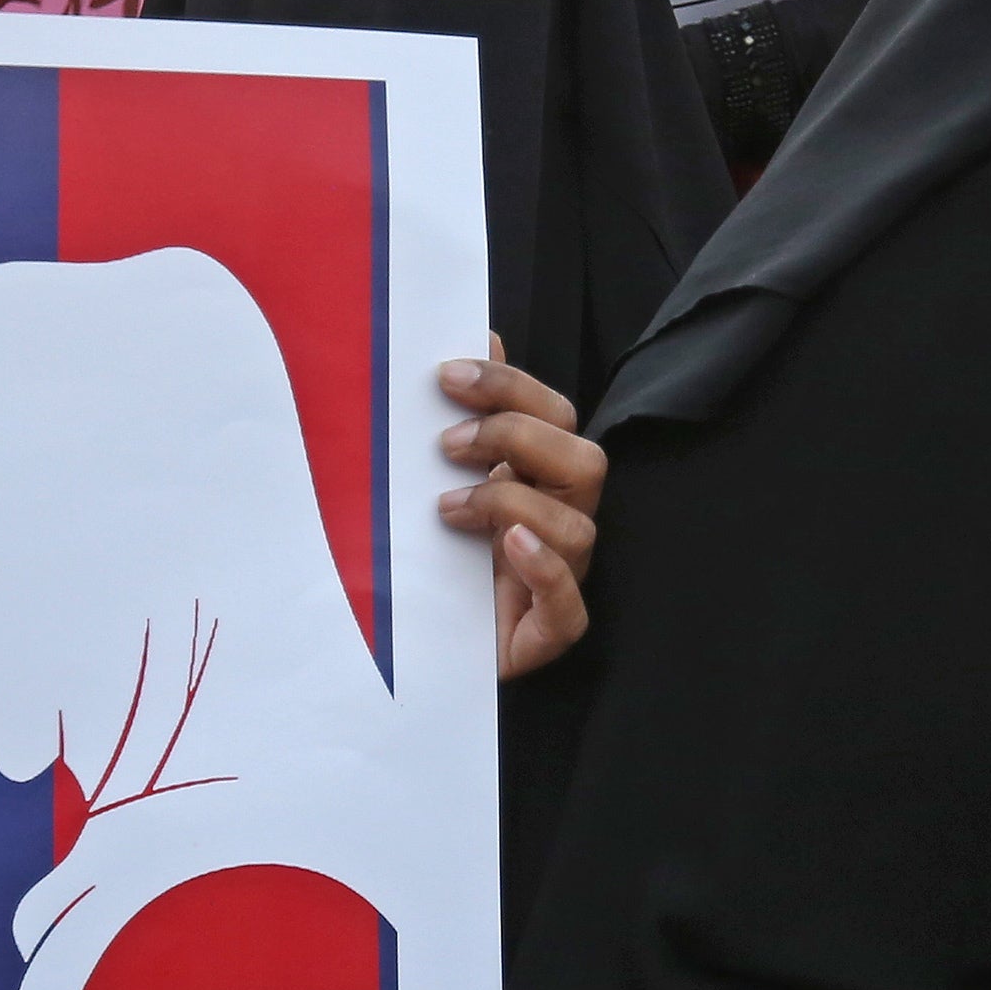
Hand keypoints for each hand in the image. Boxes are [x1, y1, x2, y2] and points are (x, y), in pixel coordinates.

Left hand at [437, 347, 601, 678]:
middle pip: (583, 461)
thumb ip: (459, 415)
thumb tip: (481, 334)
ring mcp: (558, 578)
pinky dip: (544, 568)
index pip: (552, 415)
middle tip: (448, 442)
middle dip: (517, 438)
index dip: (508, 388)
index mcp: (536, 479)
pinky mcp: (546, 633)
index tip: (446, 376)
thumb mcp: (427, 481)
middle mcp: (556, 522)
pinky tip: (509, 547)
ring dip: (513, 503)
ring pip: (578, 528)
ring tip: (448, 507)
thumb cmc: (425, 561)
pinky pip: (569, 605)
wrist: (407, 655)